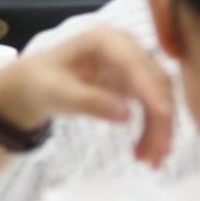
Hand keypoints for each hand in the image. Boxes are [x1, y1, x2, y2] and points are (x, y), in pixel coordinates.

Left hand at [0, 25, 177, 165]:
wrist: (37, 84)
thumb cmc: (41, 81)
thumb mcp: (57, 92)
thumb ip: (89, 101)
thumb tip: (127, 114)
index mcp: (104, 40)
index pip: (134, 63)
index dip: (150, 89)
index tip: (163, 116)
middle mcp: (126, 47)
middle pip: (155, 83)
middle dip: (160, 121)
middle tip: (156, 155)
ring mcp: (134, 65)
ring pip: (160, 98)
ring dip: (159, 131)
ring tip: (149, 161)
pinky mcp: (137, 83)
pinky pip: (154, 107)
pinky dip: (153, 131)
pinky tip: (145, 153)